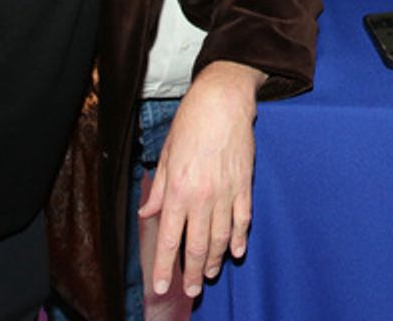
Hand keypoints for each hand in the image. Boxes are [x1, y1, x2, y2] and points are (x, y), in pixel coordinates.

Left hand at [139, 61, 264, 298]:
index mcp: (178, 190)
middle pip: (197, 245)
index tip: (163, 286)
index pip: (170, 239)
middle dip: (193, 272)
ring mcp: (226, 193)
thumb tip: (148, 212)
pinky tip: (236, 251)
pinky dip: (240, 238)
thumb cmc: (191, 123)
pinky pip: (242, 219)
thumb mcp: (166, 155)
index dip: (166, 266)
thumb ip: (158, 189)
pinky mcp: (244, 185)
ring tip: (209, 275)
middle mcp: (202, 197)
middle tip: (191, 290)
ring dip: (215, 260)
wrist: (223, 102)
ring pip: (221, 238)